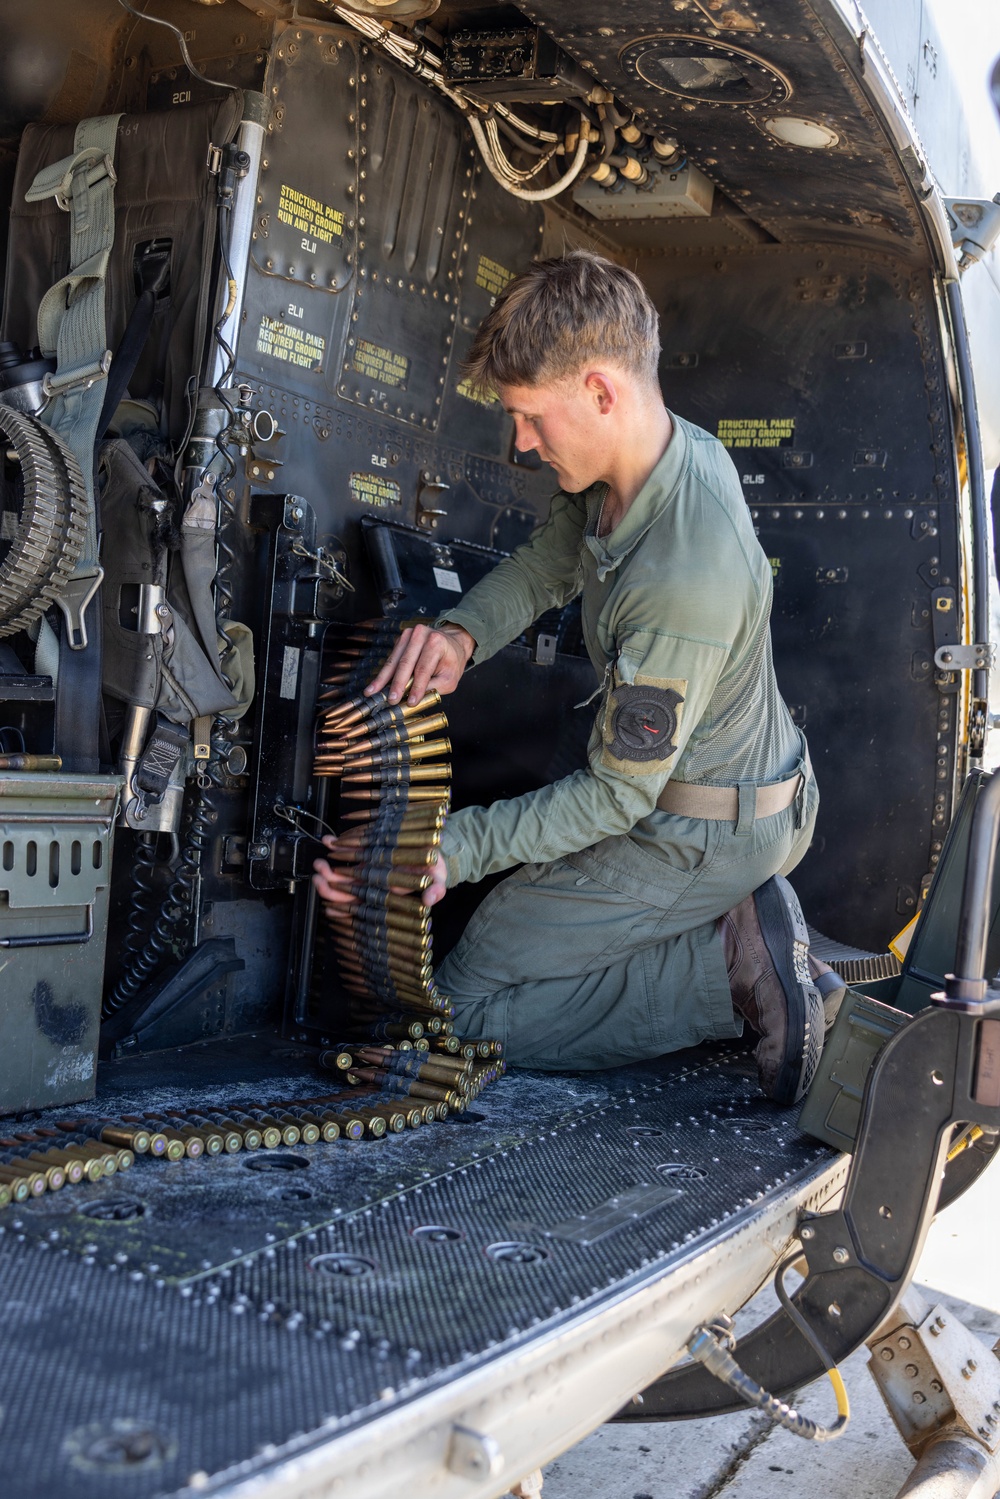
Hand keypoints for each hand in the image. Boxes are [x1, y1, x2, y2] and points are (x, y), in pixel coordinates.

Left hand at [312, 835, 447, 908]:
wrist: (435, 852)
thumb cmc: (435, 869)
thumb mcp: (439, 879)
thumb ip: (436, 890)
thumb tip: (430, 900)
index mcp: (385, 894)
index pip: (359, 906)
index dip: (340, 905)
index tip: (328, 896)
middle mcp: (372, 884)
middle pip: (343, 891)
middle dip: (327, 883)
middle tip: (319, 871)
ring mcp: (367, 868)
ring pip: (341, 874)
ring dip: (327, 867)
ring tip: (320, 859)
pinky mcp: (367, 853)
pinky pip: (347, 853)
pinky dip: (336, 845)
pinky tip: (328, 840)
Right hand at [365, 623, 474, 706]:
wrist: (452, 644)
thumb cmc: (451, 662)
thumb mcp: (450, 679)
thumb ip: (433, 687)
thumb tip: (413, 698)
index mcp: (436, 642)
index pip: (424, 668)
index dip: (416, 686)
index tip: (410, 702)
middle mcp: (421, 634)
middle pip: (405, 663)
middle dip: (397, 684)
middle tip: (390, 699)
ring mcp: (408, 635)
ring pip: (394, 661)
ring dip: (383, 679)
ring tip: (372, 692)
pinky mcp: (400, 641)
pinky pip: (391, 659)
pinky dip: (384, 674)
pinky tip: (375, 685)